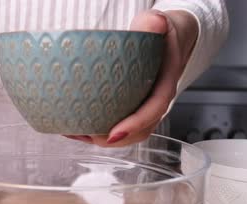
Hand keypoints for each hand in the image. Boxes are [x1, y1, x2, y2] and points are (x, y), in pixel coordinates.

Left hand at [67, 9, 198, 146]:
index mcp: (165, 84)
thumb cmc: (161, 35)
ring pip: (128, 133)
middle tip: (86, 135)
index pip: (153, 110)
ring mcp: (145, 107)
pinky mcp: (133, 108)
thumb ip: (155, 24)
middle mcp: (156, 101)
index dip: (134, 124)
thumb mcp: (158, 25)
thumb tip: (155, 22)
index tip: (114, 133)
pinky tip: (80, 128)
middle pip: (139, 130)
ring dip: (103, 138)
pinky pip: (120, 126)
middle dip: (113, 138)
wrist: (169, 40)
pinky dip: (100, 131)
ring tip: (77, 133)